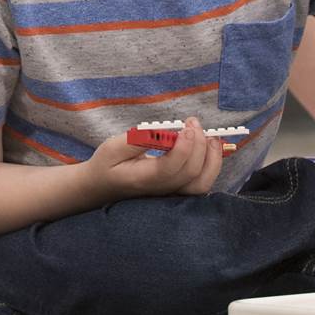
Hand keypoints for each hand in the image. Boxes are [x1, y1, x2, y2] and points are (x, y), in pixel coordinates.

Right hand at [87, 117, 225, 200]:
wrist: (103, 187)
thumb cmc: (106, 164)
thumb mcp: (111, 147)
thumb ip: (135, 141)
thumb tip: (159, 132)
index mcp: (143, 179)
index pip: (170, 168)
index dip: (183, 147)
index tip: (186, 126)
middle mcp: (161, 189)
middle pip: (190, 173)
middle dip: (198, 144)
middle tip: (193, 122)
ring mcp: (171, 192)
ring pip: (201, 184)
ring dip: (211, 158)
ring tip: (211, 136)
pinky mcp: (177, 190)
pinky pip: (200, 183)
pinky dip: (211, 166)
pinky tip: (210, 147)